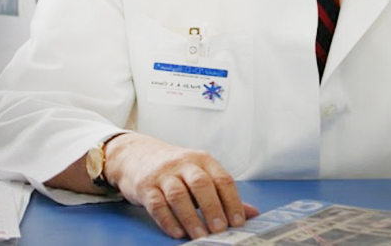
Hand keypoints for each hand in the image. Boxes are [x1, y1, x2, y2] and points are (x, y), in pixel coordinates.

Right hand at [104, 133, 259, 238]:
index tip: (238, 222)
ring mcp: (163, 174)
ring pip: (178, 195)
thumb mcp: (200, 174)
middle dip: (212, 208)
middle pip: (201, 184)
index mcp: (203, 160)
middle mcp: (184, 164)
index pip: (222, 179)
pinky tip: (177, 232)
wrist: (137, 155)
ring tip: (200, 236)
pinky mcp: (145, 186)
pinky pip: (157, 204)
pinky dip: (168, 220)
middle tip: (220, 230)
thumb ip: (224, 194)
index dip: (232, 201)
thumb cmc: (175, 169)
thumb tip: (253, 213)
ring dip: (191, 218)